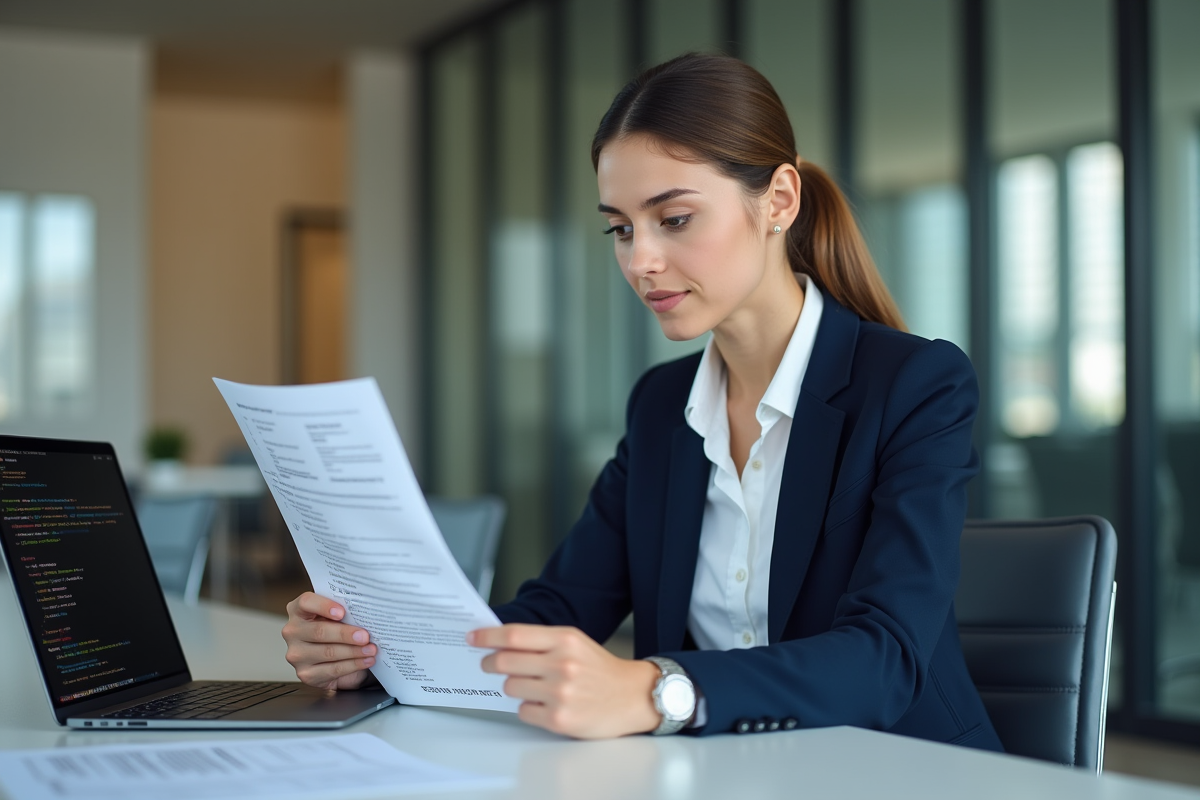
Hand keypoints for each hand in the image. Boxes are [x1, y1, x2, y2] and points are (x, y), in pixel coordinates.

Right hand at [282, 592, 376, 690]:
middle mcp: (293, 631)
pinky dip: (353, 665)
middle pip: (319, 631)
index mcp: (298, 610)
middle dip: (345, 634)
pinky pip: (332, 669)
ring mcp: (297, 654)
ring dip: (353, 651)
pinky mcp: (306, 674)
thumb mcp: (339, 617)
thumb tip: (365, 613)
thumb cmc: (338, 629)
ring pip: (327, 652)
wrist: (336, 657)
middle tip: (365, 636)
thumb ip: (345, 612)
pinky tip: (365, 660)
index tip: (342, 612)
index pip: (305, 602)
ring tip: (371, 649)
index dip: (323, 606)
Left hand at [470, 624, 661, 738]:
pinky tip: (544, 703)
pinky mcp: (559, 719)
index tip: (472, 638)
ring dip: (513, 687)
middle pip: (505, 662)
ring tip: (532, 686)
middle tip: (488, 664)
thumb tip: (499, 643)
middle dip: (490, 663)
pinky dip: (528, 707)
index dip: (487, 636)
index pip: (514, 635)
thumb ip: (541, 641)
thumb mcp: (574, 643)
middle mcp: (562, 664)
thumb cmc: (599, 669)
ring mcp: (560, 693)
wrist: (631, 696)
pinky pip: (523, 711)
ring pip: (510, 688)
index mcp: (564, 640)